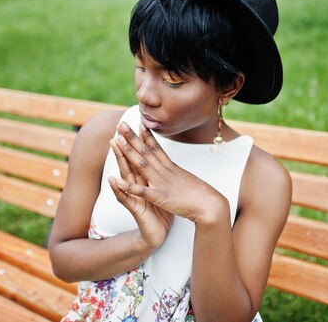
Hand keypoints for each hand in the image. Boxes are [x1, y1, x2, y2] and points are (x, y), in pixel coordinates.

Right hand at [109, 136, 172, 249]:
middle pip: (129, 163)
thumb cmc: (160, 212)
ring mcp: (134, 197)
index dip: (137, 143)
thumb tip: (161, 163)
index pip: (139, 159)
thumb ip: (157, 178)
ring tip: (114, 146)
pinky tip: (113, 180)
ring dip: (119, 160)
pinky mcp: (135, 209)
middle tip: (118, 129)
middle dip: (124, 146)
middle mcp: (137, 186)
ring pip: (125, 175)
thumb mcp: (160, 191)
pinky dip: (120, 189)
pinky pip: (126, 198)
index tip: (135, 125)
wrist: (157, 234)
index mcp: (145, 180)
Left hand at [112, 122, 227, 224]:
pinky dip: (129, 186)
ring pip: (142, 164)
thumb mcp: (187, 179)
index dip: (146, 135)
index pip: (156, 148)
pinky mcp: (160, 197)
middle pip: (145, 151)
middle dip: (132, 137)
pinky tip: (118, 181)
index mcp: (171, 167)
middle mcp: (165, 171)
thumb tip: (173, 168)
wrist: (210, 205)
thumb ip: (177, 174)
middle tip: (120, 124)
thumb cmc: (201, 194)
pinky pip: (142, 191)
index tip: (138, 123)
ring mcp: (162, 182)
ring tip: (116, 140)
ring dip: (128, 152)